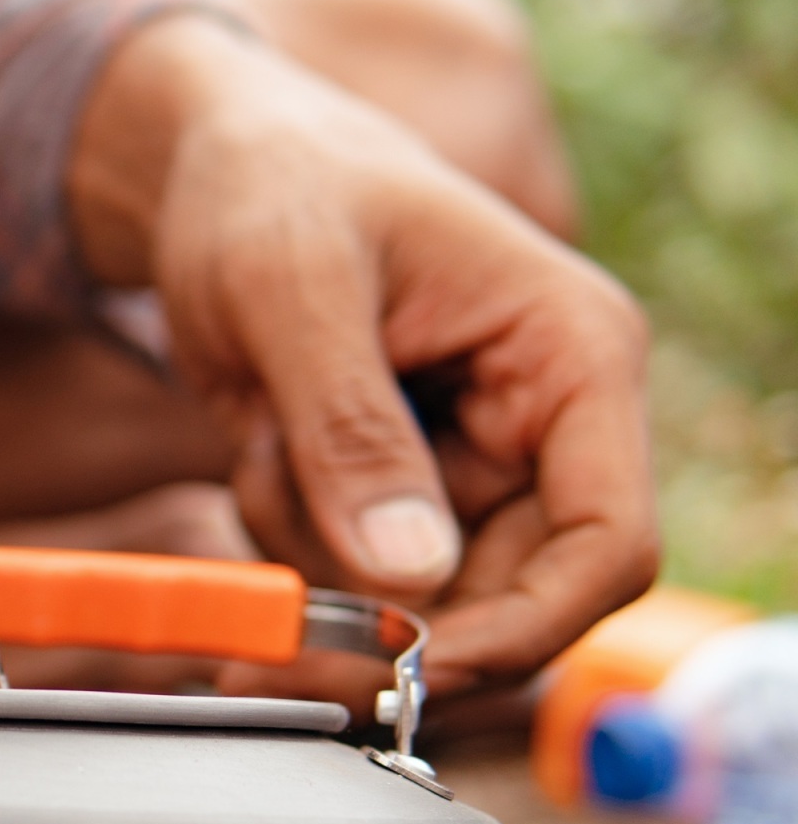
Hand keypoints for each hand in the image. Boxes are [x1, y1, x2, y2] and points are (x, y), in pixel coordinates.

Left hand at [71, 15, 656, 694]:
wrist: (212, 161)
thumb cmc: (270, 185)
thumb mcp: (295, 291)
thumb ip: (351, 429)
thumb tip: (412, 571)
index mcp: (571, 354)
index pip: (610, 543)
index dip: (526, 627)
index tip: (413, 662)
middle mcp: (542, 419)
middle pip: (510, 596)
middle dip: (387, 613)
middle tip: (269, 626)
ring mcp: (469, 457)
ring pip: (414, 593)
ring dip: (316, 550)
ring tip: (261, 432)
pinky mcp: (397, 479)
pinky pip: (347, 564)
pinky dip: (285, 528)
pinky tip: (257, 437)